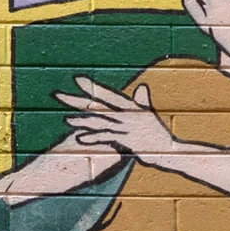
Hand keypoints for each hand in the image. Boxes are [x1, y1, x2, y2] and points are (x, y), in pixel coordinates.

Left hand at [60, 75, 181, 160]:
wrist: (171, 150)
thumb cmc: (159, 134)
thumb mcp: (150, 116)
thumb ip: (142, 103)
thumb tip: (141, 87)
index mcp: (129, 107)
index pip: (107, 94)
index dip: (92, 87)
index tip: (76, 79)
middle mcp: (126, 114)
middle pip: (97, 105)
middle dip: (77, 100)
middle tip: (58, 94)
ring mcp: (126, 126)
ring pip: (100, 121)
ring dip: (83, 120)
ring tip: (66, 119)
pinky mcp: (127, 139)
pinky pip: (108, 138)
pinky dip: (94, 137)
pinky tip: (80, 138)